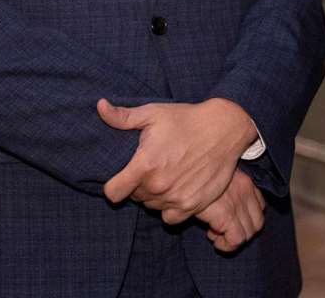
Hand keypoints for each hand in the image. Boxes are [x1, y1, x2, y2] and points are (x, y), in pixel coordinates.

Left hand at [99, 97, 257, 219]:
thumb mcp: (153, 113)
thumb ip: (122, 117)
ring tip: (169, 174)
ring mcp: (177, 198)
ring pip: (153, 206)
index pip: (113, 193)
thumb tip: (99, 106)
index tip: (123, 177)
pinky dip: (172, 207)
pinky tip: (178, 189)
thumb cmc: (186, 119)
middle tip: (154, 167)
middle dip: (139, 185)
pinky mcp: (193, 205)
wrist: (225, 127)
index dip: (114, 185)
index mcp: (145, 165)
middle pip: (135, 198)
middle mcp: (159, 186)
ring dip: (156, 195)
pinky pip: (171, 217)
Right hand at [195, 169, 264, 253]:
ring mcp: (238, 202)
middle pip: (257, 223)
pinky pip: (237, 239)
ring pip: (249, 233)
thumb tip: (221, 207)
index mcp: (244, 181)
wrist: (179, 171)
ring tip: (213, 232)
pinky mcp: (227, 214)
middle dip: (240, 232)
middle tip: (219, 229)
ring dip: (231, 239)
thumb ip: (224, 189)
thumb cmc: (191, 175)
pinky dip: (227, 244)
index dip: (245, 219)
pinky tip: (214, 238)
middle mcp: (245, 190)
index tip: (228, 220)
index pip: (260, 206)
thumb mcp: (214, 177)